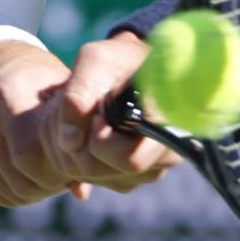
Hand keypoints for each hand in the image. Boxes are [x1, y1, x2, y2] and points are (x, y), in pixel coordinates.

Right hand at [0, 41, 77, 206]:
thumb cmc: (36, 79)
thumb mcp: (63, 91)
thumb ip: (77, 132)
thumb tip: (81, 193)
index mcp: (6, 94)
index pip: (31, 154)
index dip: (62, 166)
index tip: (78, 158)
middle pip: (21, 179)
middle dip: (52, 182)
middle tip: (69, 168)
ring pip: (10, 192)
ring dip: (37, 188)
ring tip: (51, 165)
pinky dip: (17, 188)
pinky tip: (29, 168)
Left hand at [52, 32, 179, 196]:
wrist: (134, 65)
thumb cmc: (119, 59)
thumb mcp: (95, 61)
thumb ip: (78, 94)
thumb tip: (70, 142)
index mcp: (168, 123)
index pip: (131, 160)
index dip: (102, 143)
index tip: (94, 116)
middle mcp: (169, 150)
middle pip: (114, 174)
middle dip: (87, 148)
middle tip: (88, 117)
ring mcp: (157, 165)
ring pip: (108, 180)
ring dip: (87, 154)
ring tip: (92, 121)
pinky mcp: (142, 172)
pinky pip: (108, 181)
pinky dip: (92, 161)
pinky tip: (94, 134)